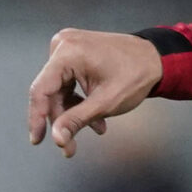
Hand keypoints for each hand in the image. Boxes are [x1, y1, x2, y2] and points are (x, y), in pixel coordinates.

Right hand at [26, 28, 162, 155]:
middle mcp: (63, 44)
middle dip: (62, 120)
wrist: (155, 59)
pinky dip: (78, 100)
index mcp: (68, 52)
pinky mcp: (73, 52)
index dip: (37, 118)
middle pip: (51, 92)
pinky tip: (95, 116)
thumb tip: (56, 138)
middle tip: (70, 147)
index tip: (37, 140)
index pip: (41, 90)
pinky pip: (67, 81)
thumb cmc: (136, 76)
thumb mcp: (105, 103)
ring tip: (97, 128)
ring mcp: (67, 47)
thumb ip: (76, 120)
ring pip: (59, 89)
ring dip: (74, 112)